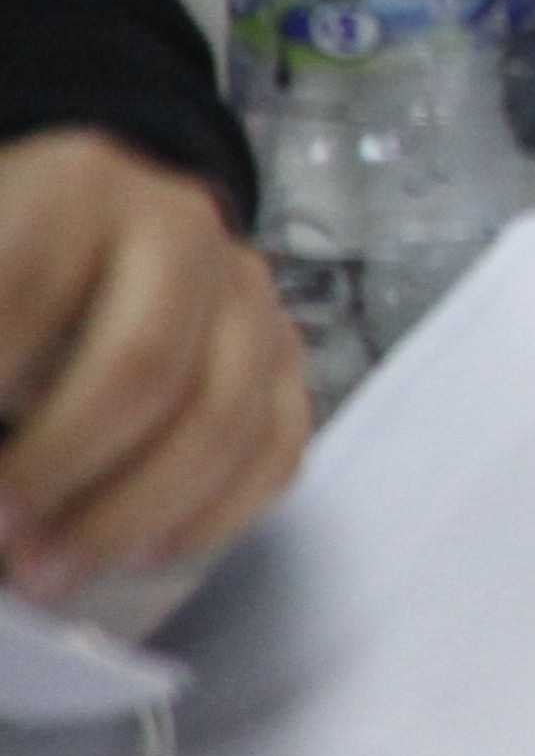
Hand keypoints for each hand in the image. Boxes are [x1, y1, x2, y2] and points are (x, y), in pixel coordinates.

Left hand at [0, 129, 310, 597]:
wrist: (67, 244)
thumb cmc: (3, 275)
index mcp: (75, 186)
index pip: (26, 298)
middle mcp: (180, 223)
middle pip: (142, 365)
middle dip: (61, 469)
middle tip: (0, 537)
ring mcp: (248, 290)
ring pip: (224, 418)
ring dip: (131, 517)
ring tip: (50, 569)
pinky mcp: (285, 354)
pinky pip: (279, 447)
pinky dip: (212, 517)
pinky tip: (139, 553)